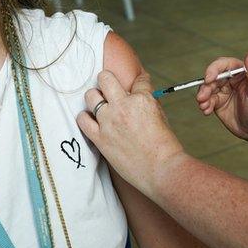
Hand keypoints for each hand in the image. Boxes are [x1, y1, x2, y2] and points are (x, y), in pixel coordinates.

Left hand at [77, 71, 188, 196]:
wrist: (161, 169)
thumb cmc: (164, 147)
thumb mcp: (161, 116)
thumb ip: (148, 103)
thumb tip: (140, 97)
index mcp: (142, 100)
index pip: (138, 80)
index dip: (139, 81)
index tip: (138, 84)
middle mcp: (123, 106)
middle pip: (105, 78)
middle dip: (107, 79)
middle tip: (109, 86)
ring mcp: (109, 122)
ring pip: (90, 96)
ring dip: (95, 97)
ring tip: (99, 103)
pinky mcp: (100, 138)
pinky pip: (83, 120)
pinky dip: (85, 117)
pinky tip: (91, 120)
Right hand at [195, 54, 247, 144]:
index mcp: (241, 73)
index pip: (224, 65)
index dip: (214, 69)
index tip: (209, 78)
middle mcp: (231, 80)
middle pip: (212, 77)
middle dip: (205, 86)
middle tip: (202, 97)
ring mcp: (224, 91)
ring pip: (208, 88)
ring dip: (203, 96)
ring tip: (204, 106)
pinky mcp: (218, 103)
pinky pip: (207, 100)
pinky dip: (204, 105)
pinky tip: (206, 111)